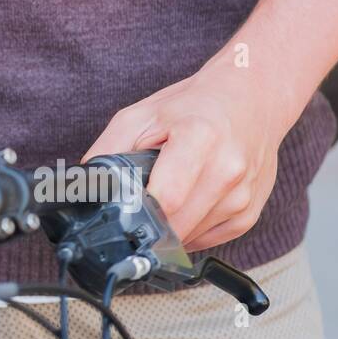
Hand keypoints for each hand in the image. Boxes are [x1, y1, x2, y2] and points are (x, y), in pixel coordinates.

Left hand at [82, 54, 292, 251]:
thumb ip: (108, 150)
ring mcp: (243, 195)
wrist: (251, 98)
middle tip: (135, 211)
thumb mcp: (140, 115)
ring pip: (191, 237)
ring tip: (167, 196)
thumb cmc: (193, 106)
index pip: (167, 199)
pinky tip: (186, 204)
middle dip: (148, 226)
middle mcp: (228, 169)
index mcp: (199, 138)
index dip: (138, 215)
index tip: (121, 218)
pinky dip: (190, 229)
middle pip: (178, 225)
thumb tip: (87, 188)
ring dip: (170, 228)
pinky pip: (209, 240)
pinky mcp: (250, 213)